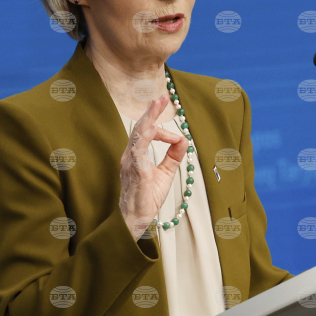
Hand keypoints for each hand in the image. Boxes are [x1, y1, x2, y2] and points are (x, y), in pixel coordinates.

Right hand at [119, 95, 187, 240]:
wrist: (137, 219)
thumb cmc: (147, 197)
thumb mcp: (166, 173)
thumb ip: (174, 156)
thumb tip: (184, 140)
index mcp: (136, 155)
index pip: (147, 133)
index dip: (162, 130)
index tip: (178, 138)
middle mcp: (130, 156)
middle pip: (140, 128)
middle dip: (151, 111)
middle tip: (160, 96)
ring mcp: (130, 163)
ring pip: (138, 135)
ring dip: (148, 118)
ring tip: (156, 104)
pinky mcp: (135, 171)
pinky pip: (138, 151)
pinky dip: (145, 138)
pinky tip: (152, 128)